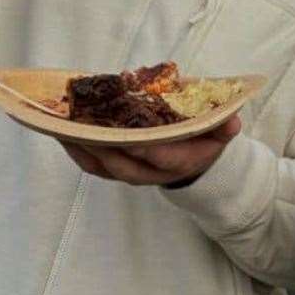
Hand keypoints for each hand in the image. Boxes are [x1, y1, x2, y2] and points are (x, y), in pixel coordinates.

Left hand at [61, 116, 241, 185]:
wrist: (192, 162)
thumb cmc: (203, 139)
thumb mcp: (219, 132)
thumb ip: (224, 126)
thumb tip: (232, 120)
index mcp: (177, 162)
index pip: (157, 157)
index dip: (142, 146)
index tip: (127, 133)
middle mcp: (150, 172)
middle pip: (122, 164)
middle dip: (102, 146)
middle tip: (83, 125)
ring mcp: (130, 173)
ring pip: (102, 166)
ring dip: (81, 148)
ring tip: (62, 126)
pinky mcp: (115, 170)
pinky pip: (92, 165)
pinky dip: (76, 150)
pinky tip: (63, 132)